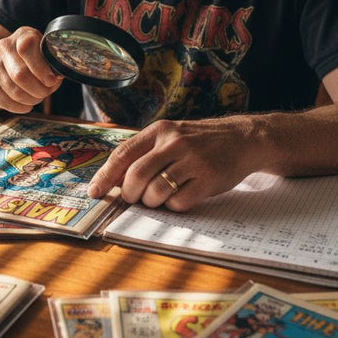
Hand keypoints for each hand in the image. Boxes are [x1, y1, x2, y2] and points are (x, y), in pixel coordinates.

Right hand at [0, 26, 62, 112]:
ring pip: (14, 91)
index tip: (51, 81)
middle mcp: (4, 46)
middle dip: (38, 89)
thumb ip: (51, 64)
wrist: (7, 59)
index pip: (26, 49)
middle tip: (46, 93)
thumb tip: (54, 79)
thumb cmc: (35, 58)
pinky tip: (26, 106)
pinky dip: (17, 107)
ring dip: (30, 99)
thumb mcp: (45, 53)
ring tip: (37, 98)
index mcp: (22, 35)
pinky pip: (2, 100)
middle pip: (20, 74)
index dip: (41, 68)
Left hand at [88, 117, 256, 210]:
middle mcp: (174, 142)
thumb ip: (145, 153)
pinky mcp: (208, 178)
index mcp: (159, 130)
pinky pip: (179, 202)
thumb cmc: (200, 143)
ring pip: (155, 191)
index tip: (95, 191)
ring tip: (159, 197)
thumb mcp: (171, 136)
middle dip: (130, 194)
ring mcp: (192, 160)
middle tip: (134, 198)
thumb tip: (114, 180)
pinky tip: (181, 197)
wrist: (243, 139)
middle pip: (136, 175)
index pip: (123, 154)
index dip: (106, 175)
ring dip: (152, 202)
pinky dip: (174, 206)